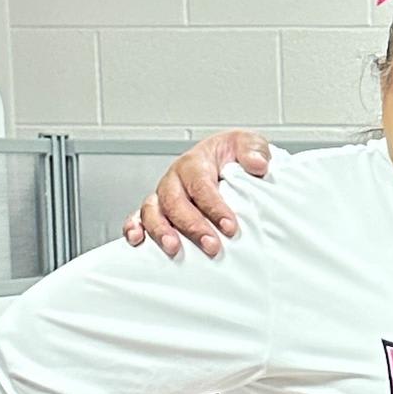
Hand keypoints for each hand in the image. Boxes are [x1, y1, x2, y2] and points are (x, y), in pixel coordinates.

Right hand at [123, 131, 274, 259]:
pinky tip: (137, 241)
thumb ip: (254, 151)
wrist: (220, 159)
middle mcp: (175, 178)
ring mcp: (163, 194)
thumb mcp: (247, 145)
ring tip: (174, 248)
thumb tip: (258, 164)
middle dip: (192, 225)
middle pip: (175, 201)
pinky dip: (134, 227)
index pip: (201, 185)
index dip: (214, 207)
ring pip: (153, 210)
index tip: (230, 226)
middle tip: (211, 246)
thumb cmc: (230, 155)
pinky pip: (138, 217)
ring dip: (161, 230)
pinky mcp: (157, 209)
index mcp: (195, 162)